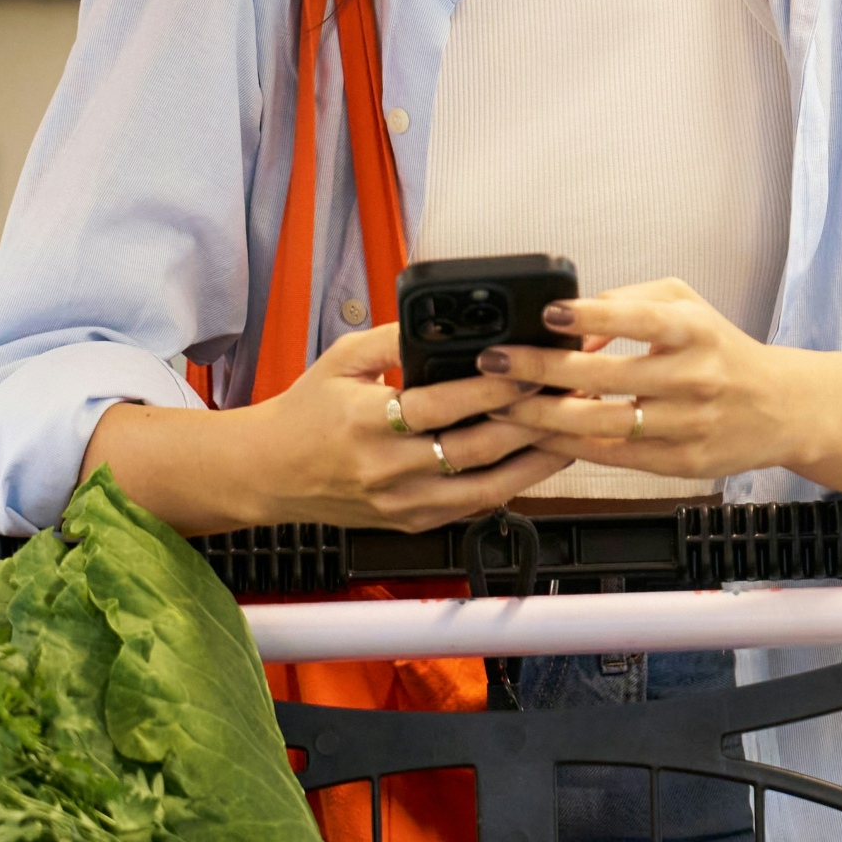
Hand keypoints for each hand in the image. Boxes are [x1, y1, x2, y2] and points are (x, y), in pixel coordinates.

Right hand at [82, 325, 573, 533]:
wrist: (271, 474)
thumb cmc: (305, 413)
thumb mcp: (341, 359)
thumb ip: (393, 337)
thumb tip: (443, 320)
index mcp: (366, 422)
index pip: (442, 406)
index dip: (492, 390)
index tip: (531, 369)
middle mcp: (386, 469)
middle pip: (474, 450)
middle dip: (529, 423)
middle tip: (569, 396)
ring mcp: (402, 503)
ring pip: (484, 488)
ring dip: (534, 462)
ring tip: (571, 432)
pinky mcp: (411, 522)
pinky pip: (472, 507)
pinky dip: (510, 486)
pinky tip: (537, 462)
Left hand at [474, 279, 841, 503]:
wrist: (779, 407)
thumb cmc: (721, 350)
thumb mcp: (686, 304)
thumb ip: (628, 301)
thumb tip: (574, 327)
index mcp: (695, 330)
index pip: (640, 319)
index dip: (593, 316)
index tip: (550, 313)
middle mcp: (694, 378)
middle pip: (606, 378)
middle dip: (541, 371)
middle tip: (496, 363)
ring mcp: (687, 425)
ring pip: (602, 424)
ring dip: (544, 417)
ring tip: (502, 406)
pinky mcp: (680, 463)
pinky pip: (614, 456)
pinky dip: (572, 447)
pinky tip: (540, 436)